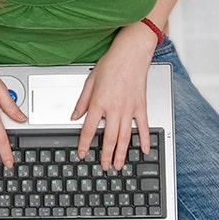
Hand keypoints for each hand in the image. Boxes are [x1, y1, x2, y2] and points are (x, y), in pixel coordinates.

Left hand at [73, 23, 154, 169]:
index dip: (84, 144)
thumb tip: (74, 116)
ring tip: (119, 165)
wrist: (131, 53)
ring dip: (122, 153)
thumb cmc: (111, 63)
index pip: (89, 129)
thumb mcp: (90, 81)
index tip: (82, 154)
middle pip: (109, 138)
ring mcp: (129, 108)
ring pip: (125, 136)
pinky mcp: (141, 106)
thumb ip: (82, 101)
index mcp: (99, 102)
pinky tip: (145, 150)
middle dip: (105, 155)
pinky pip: (143, 126)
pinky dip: (145, 139)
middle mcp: (114, 108)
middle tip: (104, 166)